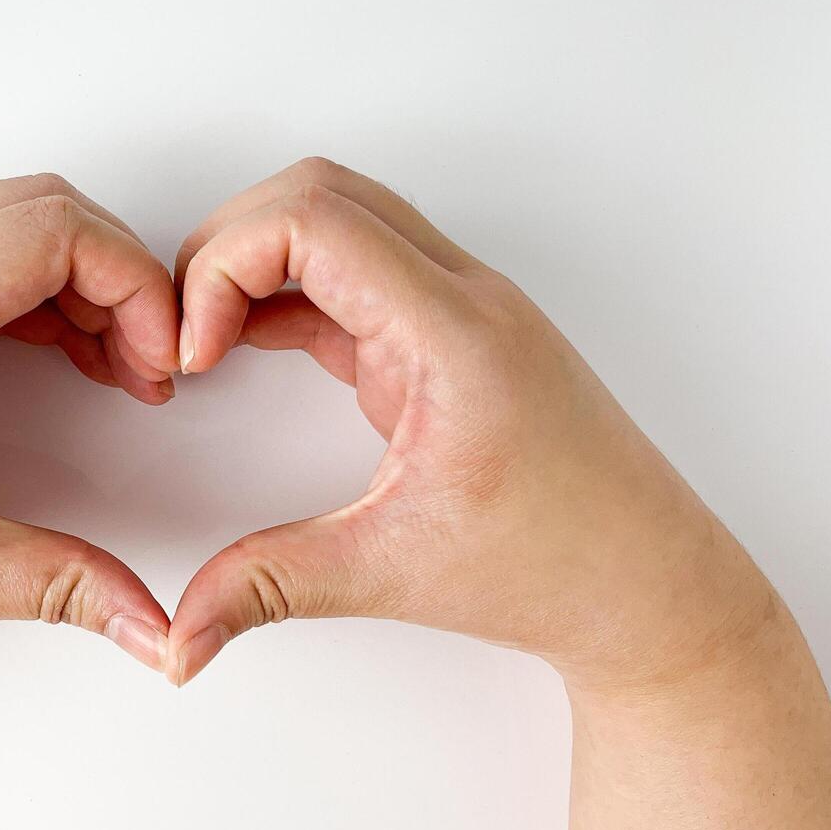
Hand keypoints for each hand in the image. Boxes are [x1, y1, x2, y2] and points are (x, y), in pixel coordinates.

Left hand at [0, 174, 178, 684]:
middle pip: (35, 207)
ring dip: (73, 278)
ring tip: (114, 365)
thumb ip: (69, 586)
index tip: (164, 356)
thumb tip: (158, 627)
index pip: (54, 229)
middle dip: (116, 273)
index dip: (138, 282)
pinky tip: (56, 356)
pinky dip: (26, 290)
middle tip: (147, 361)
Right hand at [165, 157, 766, 688]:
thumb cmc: (562, 566)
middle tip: (186, 331)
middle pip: (319, 194)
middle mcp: (462, 298)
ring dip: (258, 259)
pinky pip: (354, 274)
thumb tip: (182, 635)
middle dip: (227, 246)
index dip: (224, 265)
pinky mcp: (448, 336)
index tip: (193, 349)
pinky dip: (287, 293)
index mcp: (455, 334)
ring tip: (210, 335)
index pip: (315, 221)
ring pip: (338, 218)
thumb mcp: (395, 571)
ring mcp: (460, 308)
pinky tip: (248, 345)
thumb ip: (272, 586)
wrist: (649, 585)